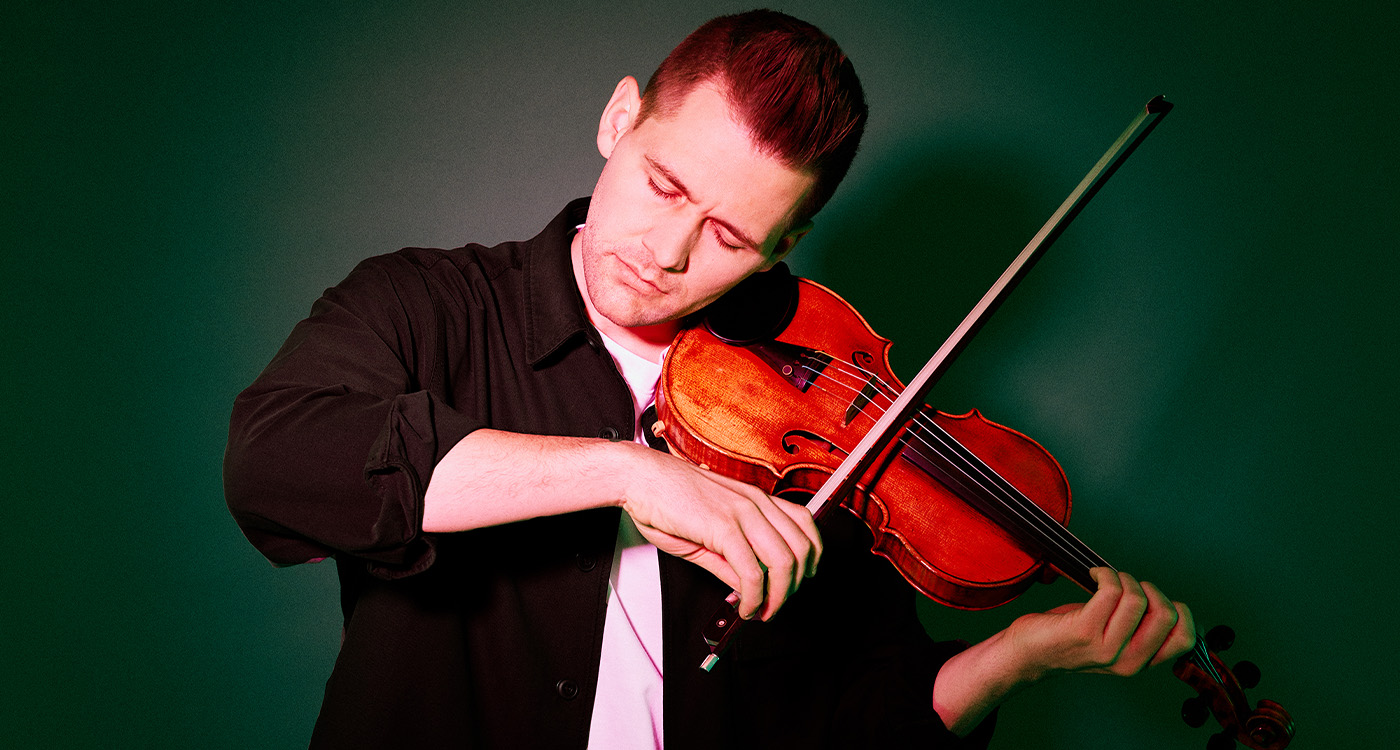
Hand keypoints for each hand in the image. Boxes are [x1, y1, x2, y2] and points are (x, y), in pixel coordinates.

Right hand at [614, 442, 821, 620]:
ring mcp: (742, 513)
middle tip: (776, 604)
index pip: (804, 524)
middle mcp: (755, 503)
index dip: (811, 556)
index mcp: (755, 498)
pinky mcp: (723, 527)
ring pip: (783, 562)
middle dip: (793, 585)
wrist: (640, 477)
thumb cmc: (667, 498)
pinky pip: (752, 572)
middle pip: (801, 548)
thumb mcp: (708, 530)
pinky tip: (744, 607)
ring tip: (761, 612)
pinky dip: (753, 598)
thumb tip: (748, 587)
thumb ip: (731, 559)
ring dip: (777, 597)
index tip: (800, 579)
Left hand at [1005, 567, 1195, 680]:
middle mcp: (1129, 661)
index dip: (1179, 611)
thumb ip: (1142, 630)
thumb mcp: (1116, 641)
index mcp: (1142, 662)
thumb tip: (1173, 606)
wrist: (1028, 653)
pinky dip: (1105, 574)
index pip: (1185, 639)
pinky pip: (1111, 590)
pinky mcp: (1084, 632)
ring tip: (1107, 580)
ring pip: (1138, 599)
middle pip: (1167, 615)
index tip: (1153, 599)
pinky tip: (1094, 575)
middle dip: (1151, 589)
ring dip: (1125, 579)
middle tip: (1127, 586)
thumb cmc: (1071, 638)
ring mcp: (1107, 649)